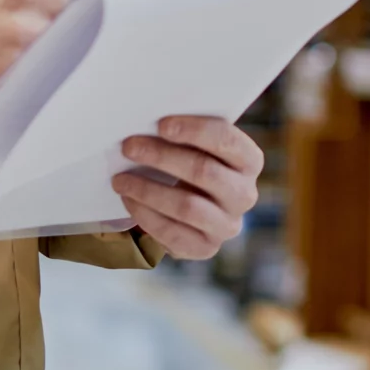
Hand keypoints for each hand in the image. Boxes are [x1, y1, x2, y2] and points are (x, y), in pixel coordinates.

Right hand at [0, 0, 92, 118]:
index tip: (106, 7)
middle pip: (90, 7)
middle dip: (92, 24)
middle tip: (93, 39)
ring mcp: (24, 33)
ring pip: (79, 39)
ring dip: (79, 51)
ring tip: (69, 59)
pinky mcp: (20, 66)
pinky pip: (60, 68)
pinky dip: (63, 73)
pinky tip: (55, 77)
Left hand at [112, 117, 261, 259]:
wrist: (192, 208)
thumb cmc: (192, 165)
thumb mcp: (198, 147)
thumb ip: (185, 135)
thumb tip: (147, 122)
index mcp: (249, 161)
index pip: (227, 140)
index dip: (194, 130)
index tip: (161, 124)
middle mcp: (244, 194)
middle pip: (204, 172)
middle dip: (162, 157)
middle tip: (129, 147)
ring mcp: (227, 225)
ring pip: (187, 206)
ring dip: (148, 190)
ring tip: (120, 179)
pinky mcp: (206, 248)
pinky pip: (173, 233)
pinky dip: (145, 215)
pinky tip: (129, 200)